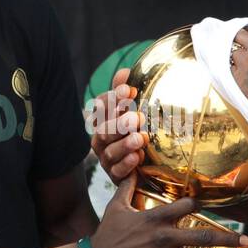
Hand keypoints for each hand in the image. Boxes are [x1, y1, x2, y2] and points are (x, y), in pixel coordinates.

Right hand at [89, 68, 146, 183]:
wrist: (146, 167)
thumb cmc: (135, 132)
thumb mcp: (132, 110)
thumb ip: (125, 91)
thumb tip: (125, 71)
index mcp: (104, 119)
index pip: (102, 106)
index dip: (113, 98)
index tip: (129, 90)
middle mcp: (102, 138)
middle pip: (105, 130)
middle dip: (120, 123)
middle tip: (137, 117)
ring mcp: (107, 158)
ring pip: (110, 151)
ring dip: (125, 144)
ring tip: (140, 138)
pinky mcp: (116, 176)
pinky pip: (117, 171)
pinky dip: (126, 164)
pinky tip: (137, 157)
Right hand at [91, 173, 247, 247]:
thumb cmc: (107, 232)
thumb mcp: (116, 205)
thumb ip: (127, 185)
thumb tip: (132, 167)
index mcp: (156, 217)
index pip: (187, 207)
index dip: (200, 205)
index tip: (212, 207)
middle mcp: (165, 237)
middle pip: (203, 237)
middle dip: (227, 239)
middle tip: (245, 241)